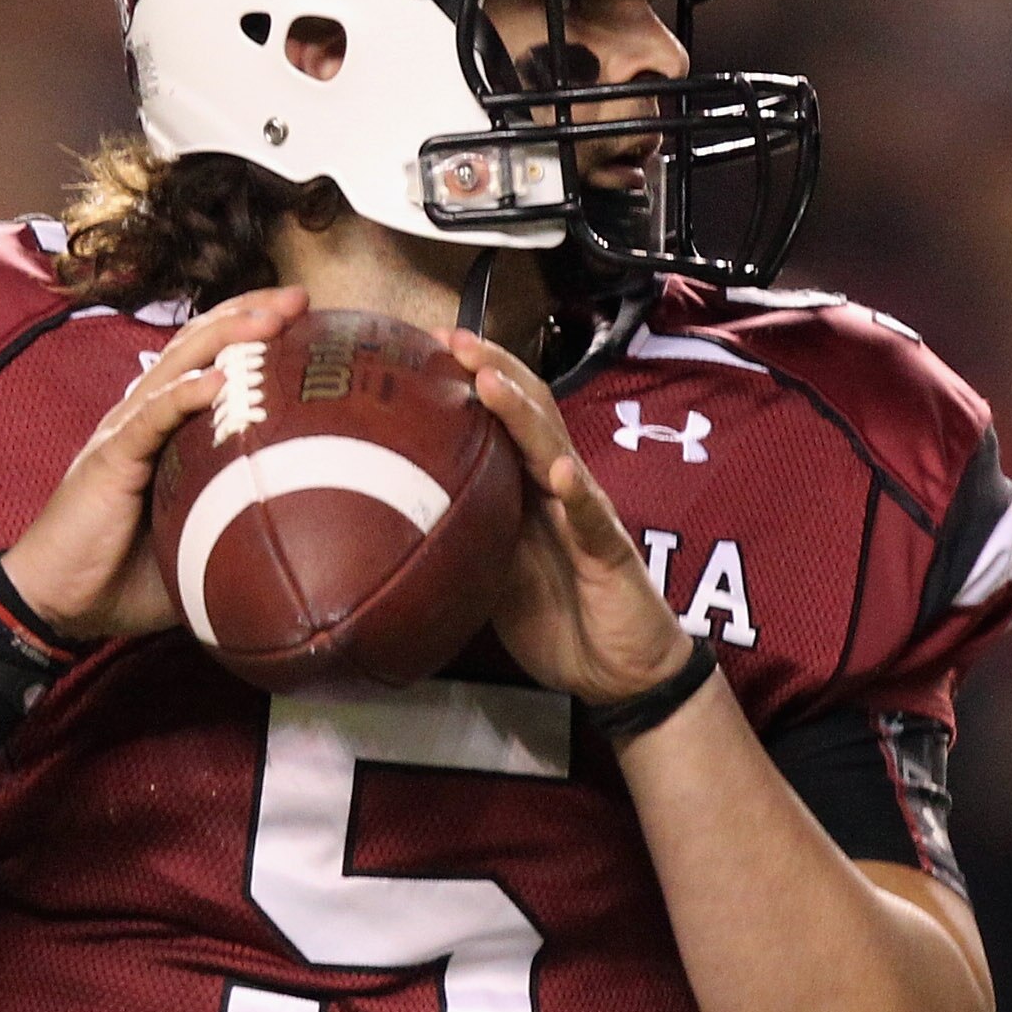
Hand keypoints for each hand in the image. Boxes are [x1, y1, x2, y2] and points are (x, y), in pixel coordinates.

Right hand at [0, 288, 307, 637]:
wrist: (57, 600)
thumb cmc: (124, 574)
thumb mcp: (195, 542)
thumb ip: (236, 522)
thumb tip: (302, 534)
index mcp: (164, 428)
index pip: (209, 361)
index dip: (251, 332)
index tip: (305, 316)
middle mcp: (144, 415)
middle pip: (198, 344)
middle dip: (249, 313)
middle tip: (299, 296)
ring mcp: (124, 431)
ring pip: (178, 365)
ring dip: (226, 335)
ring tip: (270, 317)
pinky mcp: (110, 458)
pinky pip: (151, 418)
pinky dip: (185, 395)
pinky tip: (218, 380)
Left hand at [441, 331, 698, 703]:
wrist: (620, 672)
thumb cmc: (558, 619)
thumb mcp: (492, 574)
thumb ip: (460, 538)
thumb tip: (391, 523)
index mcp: (529, 492)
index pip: (502, 421)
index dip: (472, 381)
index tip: (429, 345)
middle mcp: (559, 490)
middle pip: (530, 415)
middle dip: (495, 372)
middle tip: (457, 339)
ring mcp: (587, 515)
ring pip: (555, 452)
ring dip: (523, 415)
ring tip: (492, 383)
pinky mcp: (611, 552)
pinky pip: (592, 519)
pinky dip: (577, 494)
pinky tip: (561, 473)